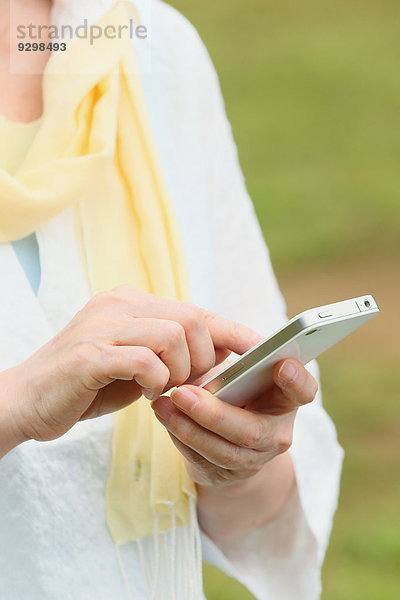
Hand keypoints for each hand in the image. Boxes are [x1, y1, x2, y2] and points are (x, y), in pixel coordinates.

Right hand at [0, 286, 261, 451]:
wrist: (26, 401)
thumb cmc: (86, 386)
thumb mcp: (136, 364)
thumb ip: (169, 352)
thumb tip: (219, 354)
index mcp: (131, 302)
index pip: (195, 310)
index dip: (232, 330)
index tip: (262, 350)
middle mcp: (118, 304)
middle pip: (192, 318)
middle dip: (205, 357)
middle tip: (192, 384)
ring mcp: (102, 325)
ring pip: (174, 334)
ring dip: (181, 371)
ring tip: (166, 389)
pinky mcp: (89, 354)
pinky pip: (145, 359)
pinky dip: (156, 379)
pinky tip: (147, 392)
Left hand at [151, 358, 317, 487]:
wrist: (228, 434)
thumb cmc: (235, 388)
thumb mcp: (242, 370)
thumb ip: (237, 358)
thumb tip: (215, 342)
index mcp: (286, 400)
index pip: (303, 391)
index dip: (297, 380)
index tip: (281, 364)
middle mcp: (277, 433)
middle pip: (252, 431)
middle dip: (214, 414)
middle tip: (183, 392)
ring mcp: (254, 459)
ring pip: (223, 451)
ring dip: (188, 427)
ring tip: (163, 404)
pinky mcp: (227, 475)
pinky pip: (202, 460)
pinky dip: (180, 437)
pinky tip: (165, 417)